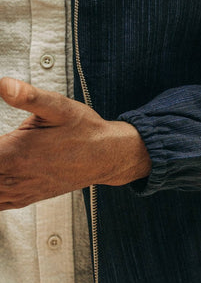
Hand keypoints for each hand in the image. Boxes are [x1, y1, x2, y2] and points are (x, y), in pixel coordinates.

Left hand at [0, 77, 150, 209]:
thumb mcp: (58, 106)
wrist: (107, 155)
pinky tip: (0, 178)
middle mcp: (13, 175)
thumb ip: (27, 96)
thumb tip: (3, 84)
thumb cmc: (84, 129)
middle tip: (2, 144)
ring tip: (2, 156)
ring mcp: (18, 190)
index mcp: (14, 152)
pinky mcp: (25, 197)